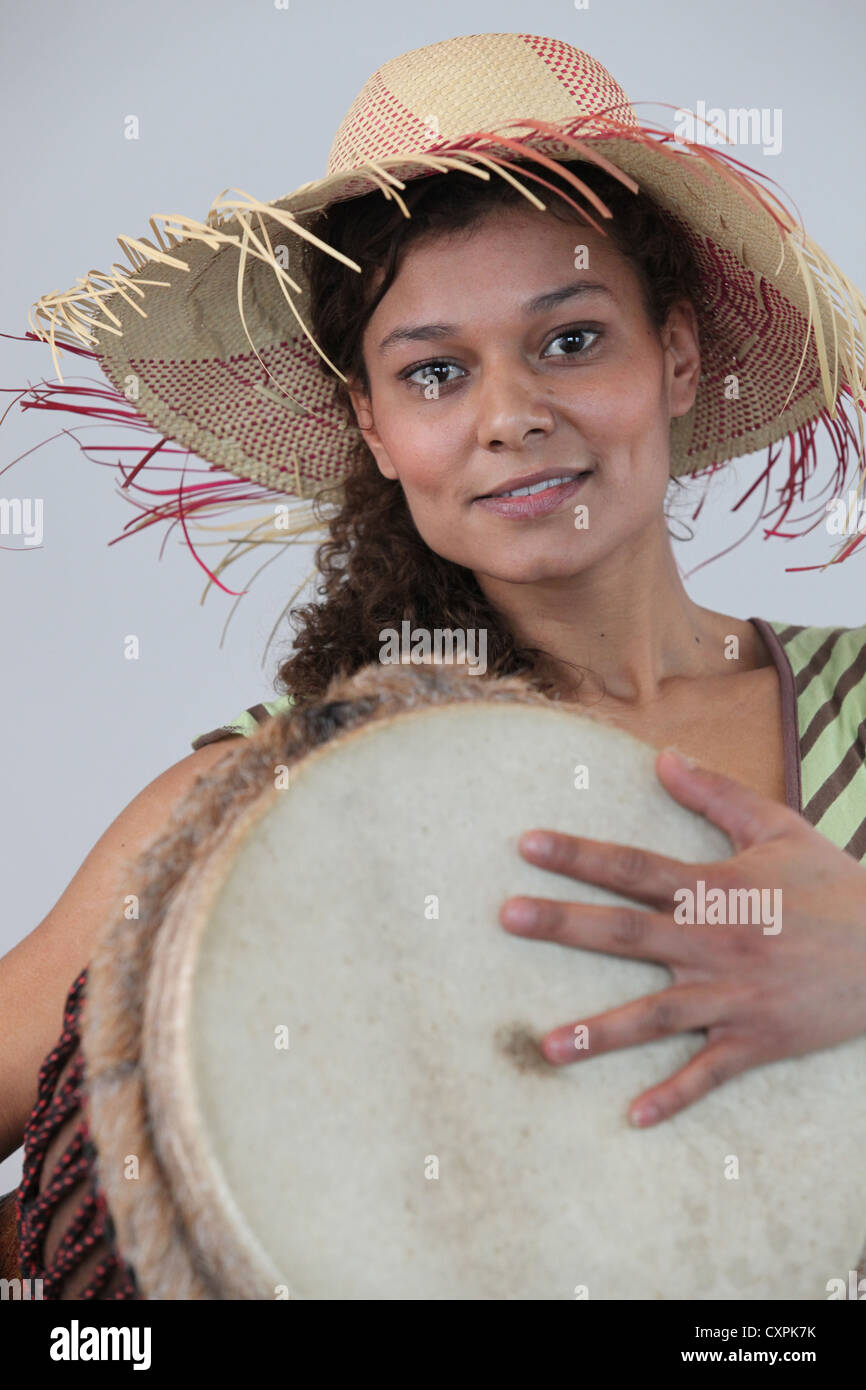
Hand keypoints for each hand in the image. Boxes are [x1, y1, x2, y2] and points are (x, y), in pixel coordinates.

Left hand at [499, 747, 865, 1125]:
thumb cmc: (833, 884)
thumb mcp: (777, 827)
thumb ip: (715, 793)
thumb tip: (662, 756)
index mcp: (714, 888)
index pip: (633, 866)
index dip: (579, 854)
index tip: (527, 844)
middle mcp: (714, 942)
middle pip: (627, 932)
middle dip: (564, 924)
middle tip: (507, 917)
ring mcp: (734, 995)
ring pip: (655, 1016)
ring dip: (600, 1032)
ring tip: (545, 1047)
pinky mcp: (757, 1039)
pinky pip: (709, 1074)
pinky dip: (674, 1097)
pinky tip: (632, 1117)